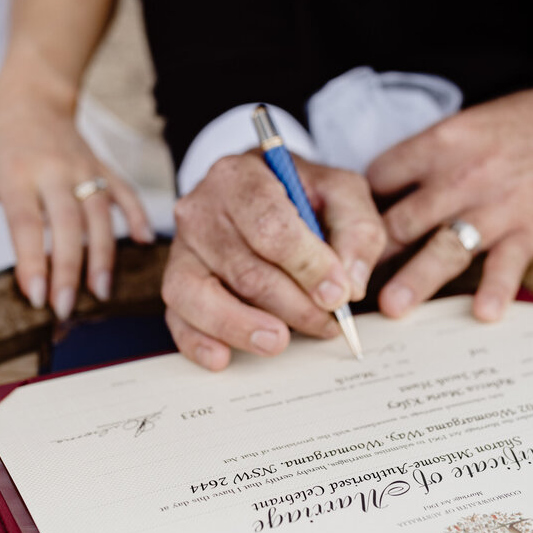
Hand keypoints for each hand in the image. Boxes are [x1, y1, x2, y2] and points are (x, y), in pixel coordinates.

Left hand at [0, 51, 152, 319]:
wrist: (32, 99)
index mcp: (16, 174)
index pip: (26, 224)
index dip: (32, 261)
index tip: (35, 297)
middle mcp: (53, 171)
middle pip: (67, 224)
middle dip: (68, 269)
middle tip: (66, 307)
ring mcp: (83, 168)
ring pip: (99, 214)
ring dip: (103, 254)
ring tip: (100, 292)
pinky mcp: (104, 166)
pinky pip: (125, 192)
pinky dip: (137, 216)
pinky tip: (143, 243)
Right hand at [163, 152, 386, 369]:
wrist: (264, 191)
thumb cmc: (302, 194)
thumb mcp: (341, 192)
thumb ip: (356, 229)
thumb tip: (348, 285)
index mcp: (241, 176)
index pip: (270, 226)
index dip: (307, 266)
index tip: (338, 293)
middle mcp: (202, 209)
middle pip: (245, 269)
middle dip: (292, 305)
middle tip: (328, 323)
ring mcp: (183, 248)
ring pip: (204, 296)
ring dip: (245, 328)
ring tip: (280, 342)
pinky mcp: (176, 282)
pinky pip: (178, 317)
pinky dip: (198, 341)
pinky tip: (222, 357)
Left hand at [367, 79, 532, 320]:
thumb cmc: (525, 126)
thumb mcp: (468, 125)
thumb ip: (427, 158)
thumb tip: (380, 191)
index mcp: (441, 144)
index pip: (380, 178)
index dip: (359, 207)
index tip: (345, 235)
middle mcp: (463, 176)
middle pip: (403, 219)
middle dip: (370, 254)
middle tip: (344, 284)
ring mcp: (497, 206)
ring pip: (445, 246)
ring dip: (417, 278)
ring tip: (392, 308)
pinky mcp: (531, 230)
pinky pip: (508, 264)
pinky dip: (497, 288)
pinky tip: (484, 312)